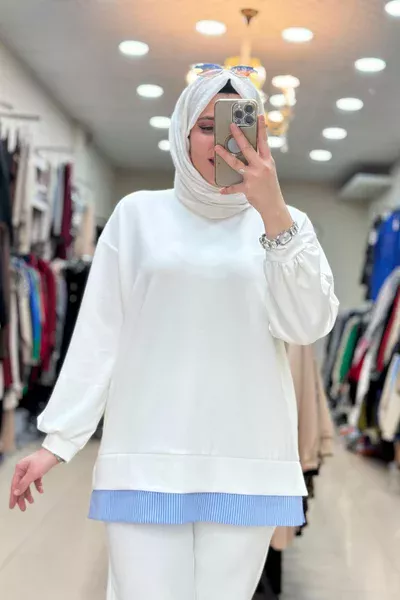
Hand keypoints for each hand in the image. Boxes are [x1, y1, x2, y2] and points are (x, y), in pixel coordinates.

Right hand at [9, 448, 58, 511]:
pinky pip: (35, 481)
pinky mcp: (38, 470)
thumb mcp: (33, 473)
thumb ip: (24, 484)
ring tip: (32, 502)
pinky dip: (37, 486)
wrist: (55, 453)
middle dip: (21, 497)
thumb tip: (15, 492)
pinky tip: (41, 491)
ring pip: (28, 485)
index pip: (15, 485)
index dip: (13, 497)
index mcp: (20, 469)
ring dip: (29, 493)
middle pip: (20, 486)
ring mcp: (30, 470)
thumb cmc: (43, 460)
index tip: (12, 506)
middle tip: (23, 508)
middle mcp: (23, 469)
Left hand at [215, 115, 291, 235]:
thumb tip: (250, 152)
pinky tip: (221, 189)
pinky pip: (234, 187)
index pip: (264, 141)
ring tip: (217, 148)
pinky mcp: (247, 188)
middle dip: (239, 136)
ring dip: (225, 155)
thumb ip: (261, 161)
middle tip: (231, 126)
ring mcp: (254, 177)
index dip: (261, 128)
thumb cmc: (270, 188)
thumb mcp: (269, 171)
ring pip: (237, 163)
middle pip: (248, 148)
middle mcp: (261, 167)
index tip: (258, 116)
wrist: (273, 205)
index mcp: (268, 161)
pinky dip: (227, 189)